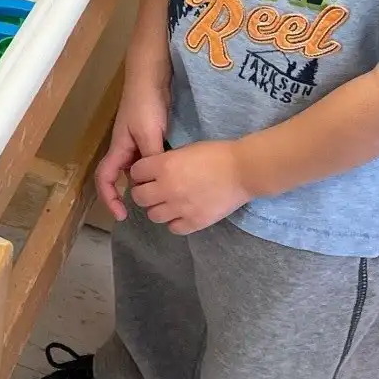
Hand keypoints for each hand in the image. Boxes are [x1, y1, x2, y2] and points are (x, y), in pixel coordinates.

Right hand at [95, 80, 168, 220]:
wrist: (151, 78)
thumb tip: (156, 181)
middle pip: (122, 178)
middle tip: (151, 209)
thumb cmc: (145, 103)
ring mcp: (138, 142)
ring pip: (139, 170)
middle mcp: (126, 149)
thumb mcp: (148, 132)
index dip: (109, 198)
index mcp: (119, 148)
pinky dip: (158, 171)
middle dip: (131, 195)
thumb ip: (151, 157)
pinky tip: (172, 177)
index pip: (105, 179)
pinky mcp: (151, 137)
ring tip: (165, 197)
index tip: (121, 215)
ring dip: (147, 183)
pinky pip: (151, 161)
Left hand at [128, 140, 249, 234]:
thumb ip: (165, 162)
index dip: (141, 173)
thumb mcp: (184, 150)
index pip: (135, 173)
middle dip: (144, 192)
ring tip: (168, 203)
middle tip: (154, 190)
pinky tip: (182, 214)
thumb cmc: (216, 154)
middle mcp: (167, 188)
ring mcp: (180, 208)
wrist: (243, 170)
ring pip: (153, 215)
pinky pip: (173, 228)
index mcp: (163, 166)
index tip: (147, 173)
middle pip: (139, 197)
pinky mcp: (195, 222)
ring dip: (158, 208)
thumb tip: (153, 172)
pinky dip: (175, 222)